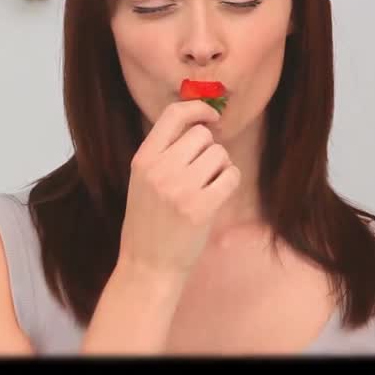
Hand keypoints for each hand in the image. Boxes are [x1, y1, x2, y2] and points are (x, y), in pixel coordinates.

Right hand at [119, 99, 240, 275]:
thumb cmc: (148, 221)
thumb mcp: (143, 180)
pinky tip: (217, 195)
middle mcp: (160, 170)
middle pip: (202, 135)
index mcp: (142, 159)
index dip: (198, 108)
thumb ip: (163, 152)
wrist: (148, 265)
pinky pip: (231, 176)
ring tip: (206, 186)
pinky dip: (230, 182)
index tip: (211, 116)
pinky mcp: (202, 207)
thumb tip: (199, 122)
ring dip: (220, 167)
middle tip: (201, 171)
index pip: (173, 115)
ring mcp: (180, 189)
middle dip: (209, 149)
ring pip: (220, 154)